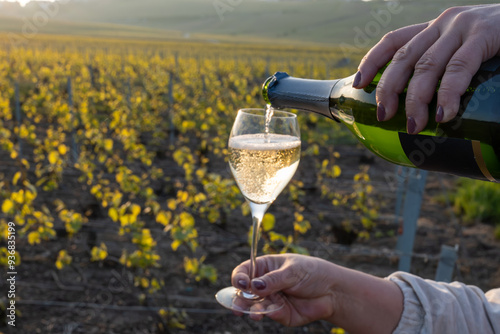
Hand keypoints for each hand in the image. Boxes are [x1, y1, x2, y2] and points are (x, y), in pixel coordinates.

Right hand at [231, 254, 337, 325]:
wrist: (332, 292)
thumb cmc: (312, 273)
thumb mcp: (293, 271)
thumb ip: (273, 279)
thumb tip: (254, 286)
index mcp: (265, 267)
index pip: (244, 271)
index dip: (239, 278)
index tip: (241, 284)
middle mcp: (264, 284)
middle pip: (244, 292)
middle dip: (239, 299)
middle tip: (238, 307)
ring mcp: (271, 299)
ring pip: (253, 306)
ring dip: (251, 310)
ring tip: (255, 313)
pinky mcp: (279, 313)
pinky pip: (269, 314)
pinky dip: (269, 314)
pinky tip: (273, 312)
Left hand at [354, 4, 499, 133]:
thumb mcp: (467, 50)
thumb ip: (448, 69)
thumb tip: (429, 111)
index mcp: (435, 28)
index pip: (393, 41)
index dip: (372, 61)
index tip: (358, 84)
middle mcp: (443, 24)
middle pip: (404, 57)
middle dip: (389, 89)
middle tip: (384, 117)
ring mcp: (463, 27)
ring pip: (427, 66)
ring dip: (417, 99)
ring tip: (415, 126)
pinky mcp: (485, 34)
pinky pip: (459, 67)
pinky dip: (448, 93)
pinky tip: (443, 115)